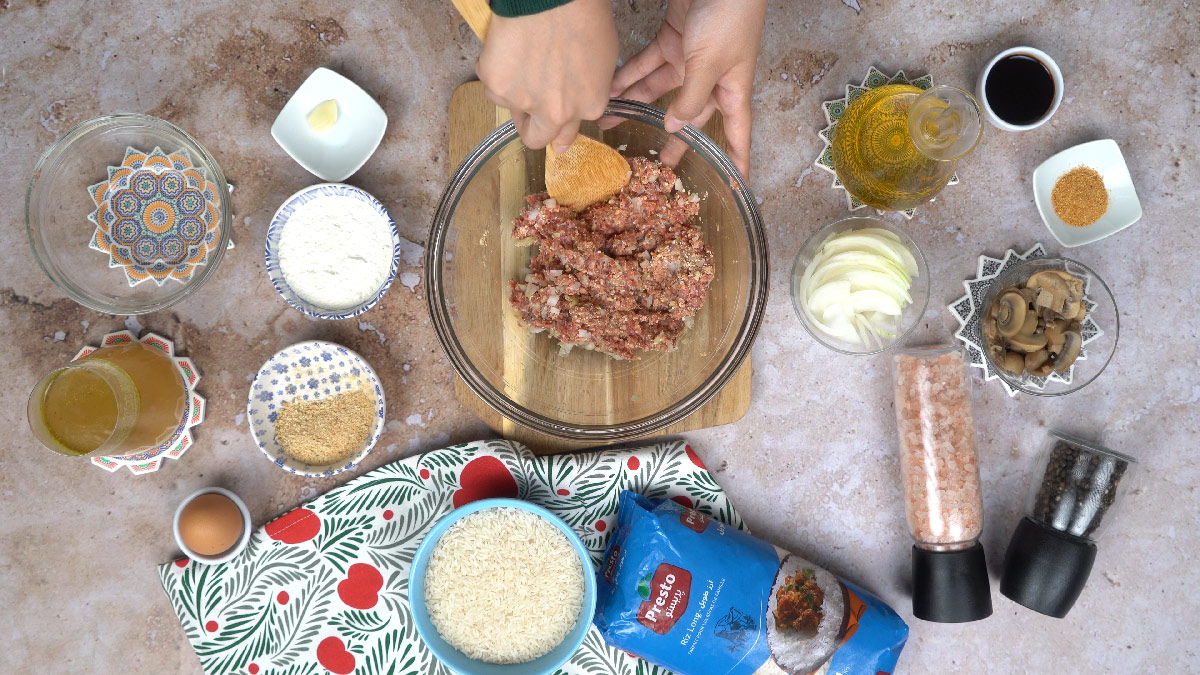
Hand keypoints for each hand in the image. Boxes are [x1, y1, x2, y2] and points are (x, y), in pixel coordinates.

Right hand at [477, 0, 618, 152]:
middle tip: (527, 111)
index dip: (557, 124)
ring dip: (512, 91)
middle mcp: (557, 113)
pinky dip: (497, 73)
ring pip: (510, 107)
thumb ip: (589, 88)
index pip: (567, 134)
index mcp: (588, 106)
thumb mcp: (603, 58)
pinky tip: (508, 50)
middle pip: (537, 139)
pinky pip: (493, 88)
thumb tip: (579, 98)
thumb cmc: (582, 14)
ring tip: (520, 60)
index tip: (550, 120)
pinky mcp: (497, 87)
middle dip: (532, 128)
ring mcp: (525, 102)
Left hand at [609, 0, 766, 177]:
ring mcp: (690, 60)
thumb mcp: (709, 64)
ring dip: (636, 107)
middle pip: (691, 117)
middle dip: (674, 140)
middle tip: (658, 167)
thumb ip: (690, 98)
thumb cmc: (728, 17)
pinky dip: (628, 77)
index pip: (737, 133)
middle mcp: (711, 78)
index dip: (737, 161)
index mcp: (732, 88)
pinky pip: (646, 66)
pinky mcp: (671, 41)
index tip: (736, 187)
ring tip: (612, 125)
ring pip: (660, 92)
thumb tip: (674, 127)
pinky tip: (608, 92)